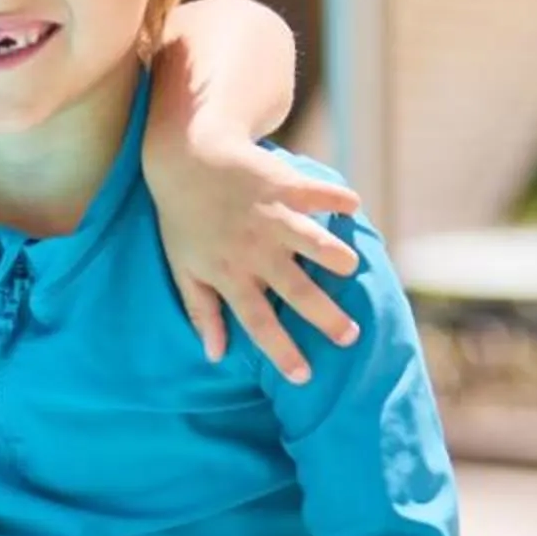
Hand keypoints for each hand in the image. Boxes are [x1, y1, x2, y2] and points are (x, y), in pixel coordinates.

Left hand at [145, 132, 364, 384]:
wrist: (186, 157)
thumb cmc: (184, 219)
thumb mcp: (184, 268)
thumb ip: (202, 312)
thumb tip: (214, 355)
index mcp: (231, 275)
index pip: (259, 323)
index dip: (281, 352)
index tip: (304, 377)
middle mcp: (256, 251)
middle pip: (297, 292)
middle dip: (325, 317)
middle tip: (351, 336)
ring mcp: (272, 217)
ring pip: (314, 242)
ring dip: (335, 255)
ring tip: (352, 268)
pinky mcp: (285, 185)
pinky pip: (319, 194)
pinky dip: (337, 199)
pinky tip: (352, 206)